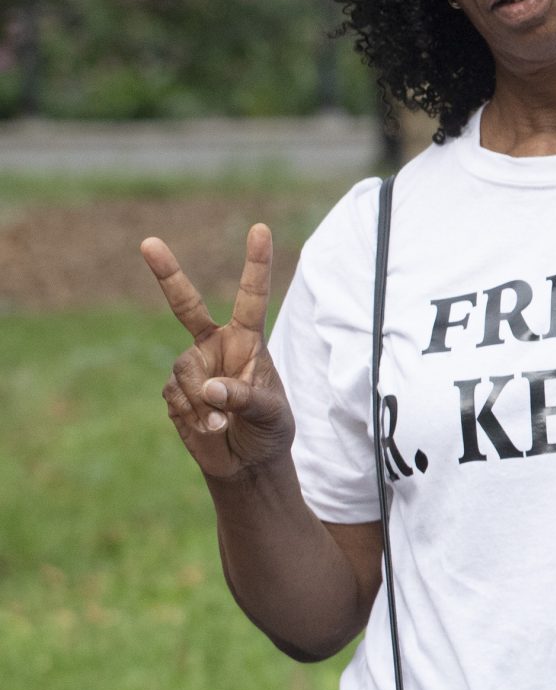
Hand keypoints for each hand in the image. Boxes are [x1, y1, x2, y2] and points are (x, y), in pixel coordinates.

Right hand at [142, 225, 295, 480]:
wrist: (246, 461)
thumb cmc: (269, 430)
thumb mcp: (272, 415)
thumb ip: (247, 398)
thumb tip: (209, 387)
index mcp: (247, 340)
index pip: (251, 297)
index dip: (255, 264)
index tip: (259, 228)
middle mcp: (216, 346)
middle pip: (185, 306)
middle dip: (167, 274)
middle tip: (148, 242)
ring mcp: (191, 367)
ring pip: (184, 371)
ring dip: (203, 402)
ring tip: (224, 422)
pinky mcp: (174, 392)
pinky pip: (177, 399)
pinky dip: (195, 418)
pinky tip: (210, 428)